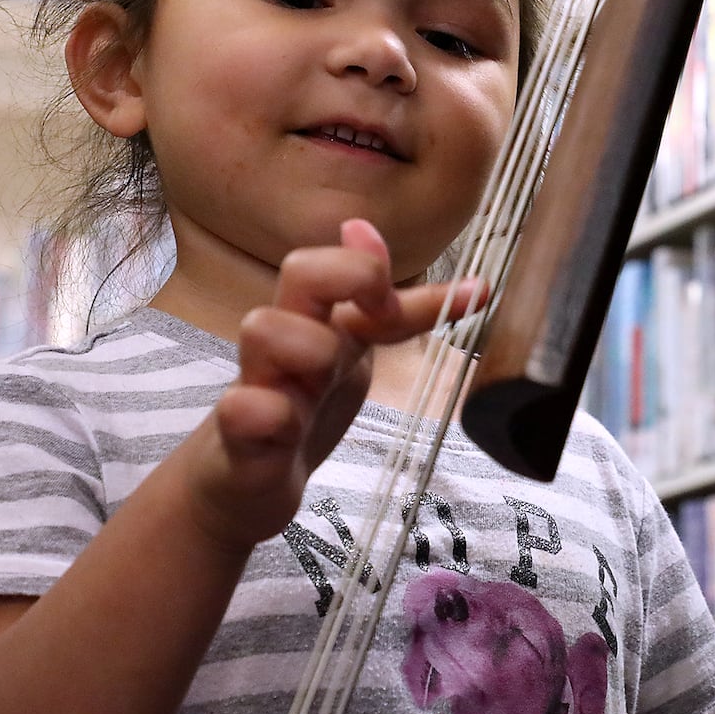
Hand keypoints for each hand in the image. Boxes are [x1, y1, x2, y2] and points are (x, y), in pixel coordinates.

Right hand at [187, 218, 480, 550]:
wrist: (239, 484)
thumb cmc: (296, 408)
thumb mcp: (346, 354)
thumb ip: (374, 306)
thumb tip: (369, 229)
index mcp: (317, 318)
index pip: (348, 267)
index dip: (402, 274)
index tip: (476, 291)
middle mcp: (284, 339)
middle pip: (300, 271)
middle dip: (350, 276)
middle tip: (380, 319)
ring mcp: (258, 383)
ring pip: (264, 329)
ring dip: (311, 347)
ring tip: (324, 381)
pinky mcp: (239, 438)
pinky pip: (243, 410)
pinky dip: (266, 412)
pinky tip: (286, 424)